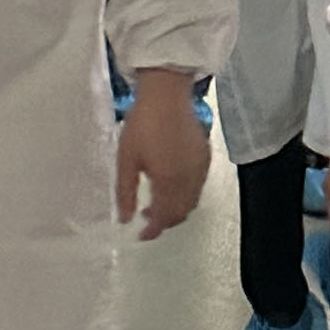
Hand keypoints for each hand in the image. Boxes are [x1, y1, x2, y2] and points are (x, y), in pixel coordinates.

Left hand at [115, 68, 209, 239]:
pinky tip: (171, 183)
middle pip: (181, 213)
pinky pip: (199, 186)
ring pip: (192, 201)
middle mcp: (189, 179)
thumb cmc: (142, 123)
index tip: (141, 236)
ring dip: (176, 209)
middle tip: (146, 218)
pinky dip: (186, 194)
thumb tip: (124, 219)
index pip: (164, 217)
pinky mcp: (205, 157)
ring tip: (156, 202)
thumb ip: (125, 192)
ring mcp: (200, 168)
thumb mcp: (126, 159)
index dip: (153, 231)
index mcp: (169, 181)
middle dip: (165, 221)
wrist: (166, 94)